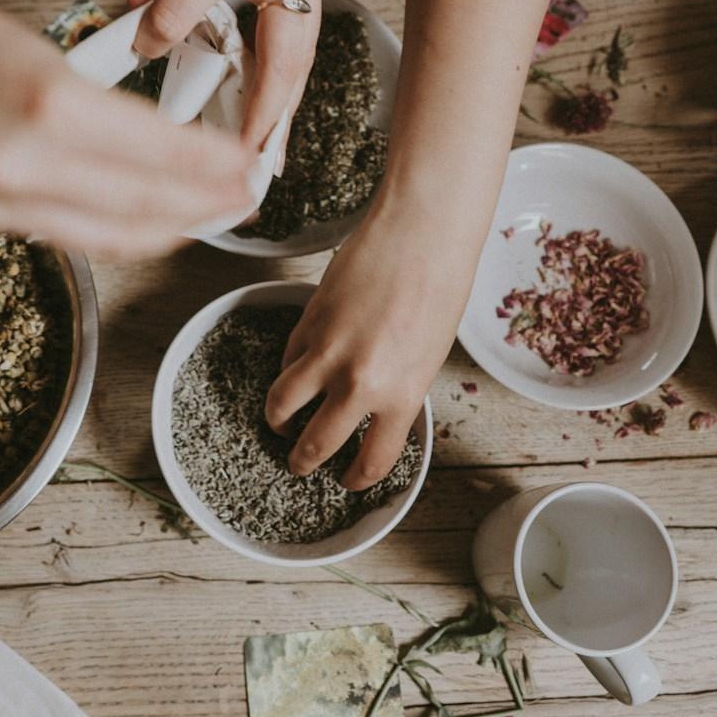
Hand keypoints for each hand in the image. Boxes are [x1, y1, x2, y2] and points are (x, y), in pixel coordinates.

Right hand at [0, 0, 256, 256]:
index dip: (212, 168)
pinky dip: (119, 235)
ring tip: (210, 218)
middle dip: (205, 207)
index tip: (249, 167)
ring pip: (110, 235)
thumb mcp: (52, 54)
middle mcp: (20, 162)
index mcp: (47, 104)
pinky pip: (69, 239)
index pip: (156, 151)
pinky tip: (149, 225)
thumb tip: (180, 152)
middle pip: (142, 205)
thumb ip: (112, 112)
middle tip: (247, 199)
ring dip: (170, 231)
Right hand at [266, 201, 472, 487]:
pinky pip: (286, 360)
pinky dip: (287, 371)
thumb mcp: (427, 358)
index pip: (372, 461)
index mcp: (402, 397)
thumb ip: (396, 391)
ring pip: (282, 404)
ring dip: (278, 420)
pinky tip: (295, 371)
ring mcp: (328, 352)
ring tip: (281, 422)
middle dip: (304, 461)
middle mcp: (361, 382)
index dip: (356, 479)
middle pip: (317, 444)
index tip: (347, 481)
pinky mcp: (307, 322)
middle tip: (299, 463)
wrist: (420, 235)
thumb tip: (368, 411)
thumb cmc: (438, 289)